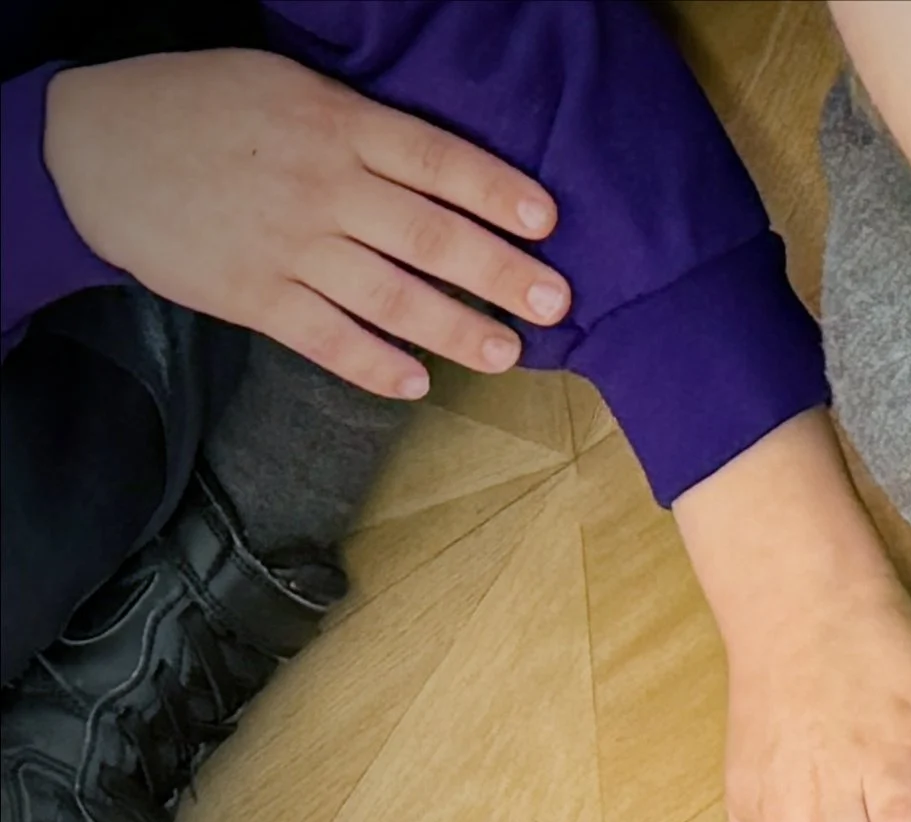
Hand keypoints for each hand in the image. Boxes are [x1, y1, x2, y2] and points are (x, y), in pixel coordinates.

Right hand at [44, 49, 571, 399]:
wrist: (92, 145)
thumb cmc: (205, 109)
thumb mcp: (289, 89)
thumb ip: (362, 129)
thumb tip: (443, 172)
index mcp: (337, 125)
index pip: (437, 160)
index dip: (497, 192)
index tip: (548, 222)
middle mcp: (322, 188)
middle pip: (430, 236)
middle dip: (500, 273)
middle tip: (556, 301)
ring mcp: (287, 246)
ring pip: (390, 296)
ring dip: (456, 329)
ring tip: (506, 352)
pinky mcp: (251, 294)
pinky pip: (326, 338)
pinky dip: (374, 365)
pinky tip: (417, 383)